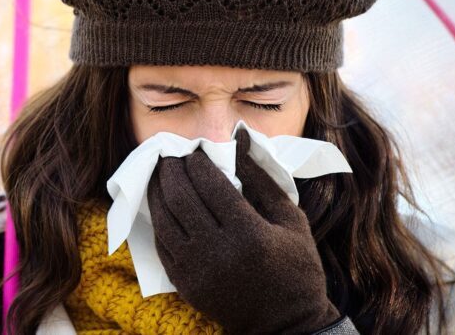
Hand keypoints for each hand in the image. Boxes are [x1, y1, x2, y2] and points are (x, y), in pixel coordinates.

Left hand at [146, 128, 340, 334]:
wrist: (286, 324)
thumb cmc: (296, 267)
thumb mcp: (291, 219)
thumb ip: (262, 178)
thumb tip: (239, 139)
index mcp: (249, 233)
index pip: (210, 185)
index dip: (197, 162)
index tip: (194, 149)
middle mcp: (219, 252)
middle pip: (181, 198)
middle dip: (171, 170)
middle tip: (170, 155)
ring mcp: (197, 270)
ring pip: (164, 220)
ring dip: (158, 191)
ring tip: (160, 173)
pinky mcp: (185, 284)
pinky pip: (161, 244)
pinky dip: (158, 219)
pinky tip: (161, 204)